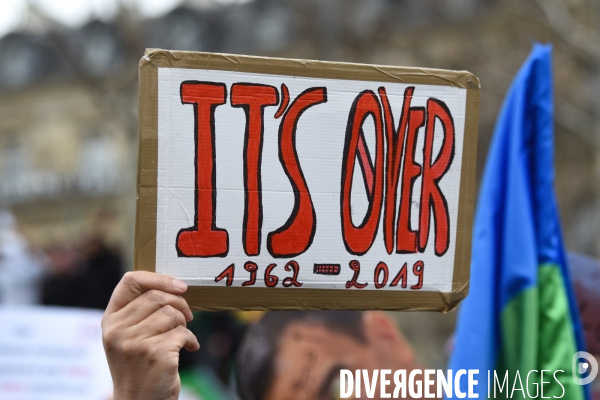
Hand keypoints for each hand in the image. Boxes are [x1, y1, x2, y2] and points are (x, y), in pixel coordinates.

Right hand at [101, 271, 199, 399]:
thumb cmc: (138, 365)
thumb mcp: (126, 336)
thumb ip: (138, 310)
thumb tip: (173, 285)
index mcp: (110, 319)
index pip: (130, 280)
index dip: (159, 278)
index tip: (179, 286)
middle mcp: (118, 330)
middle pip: (157, 296)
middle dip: (180, 303)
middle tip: (187, 316)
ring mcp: (135, 343)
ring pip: (172, 314)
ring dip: (184, 323)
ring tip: (181, 336)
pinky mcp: (155, 354)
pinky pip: (183, 333)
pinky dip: (191, 339)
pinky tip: (188, 348)